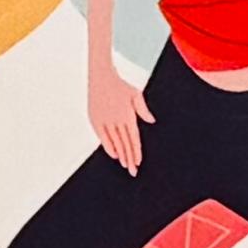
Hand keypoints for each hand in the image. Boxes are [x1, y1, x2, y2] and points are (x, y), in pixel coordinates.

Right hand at [87, 60, 149, 174]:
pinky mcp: (95, 120)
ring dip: (121, 155)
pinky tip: (114, 155)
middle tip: (133, 171)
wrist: (101, 76)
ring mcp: (105, 120)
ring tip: (125, 165)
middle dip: (129, 159)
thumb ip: (143, 109)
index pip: (133, 138)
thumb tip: (151, 121)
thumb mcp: (135, 94)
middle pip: (125, 144)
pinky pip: (103, 137)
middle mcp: (116, 120)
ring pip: (115, 142)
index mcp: (127, 115)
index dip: (136, 151)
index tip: (138, 162)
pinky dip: (108, 147)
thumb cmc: (120, 84)